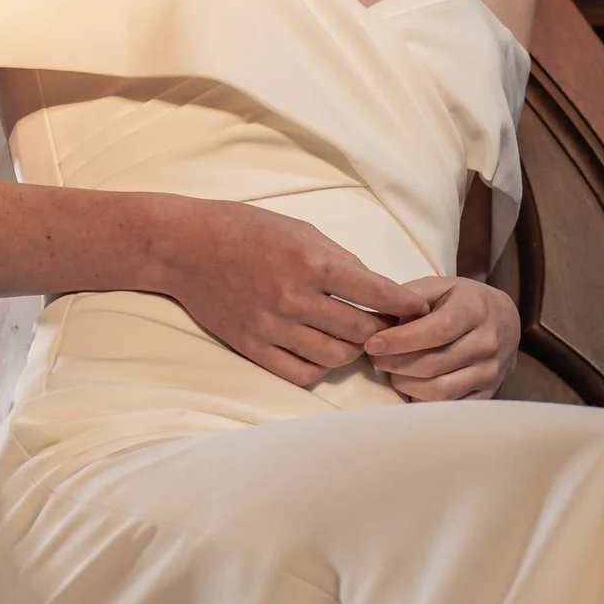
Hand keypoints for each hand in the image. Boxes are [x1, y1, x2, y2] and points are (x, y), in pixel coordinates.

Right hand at [160, 202, 413, 388]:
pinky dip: (319, 368)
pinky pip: (300, 372)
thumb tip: (376, 289)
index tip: (417, 309)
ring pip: (335, 358)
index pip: (377, 293)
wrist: (185, 247)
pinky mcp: (252, 346)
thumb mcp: (301, 230)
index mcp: (312, 262)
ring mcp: (272, 326)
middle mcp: (294, 297)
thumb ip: (340, 260)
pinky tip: (321, 354)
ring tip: (354, 341)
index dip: (405, 305)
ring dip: (353, 352)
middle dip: (383, 332)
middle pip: (361, 332)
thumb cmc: (246, 230)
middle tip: (387, 327)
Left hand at [363, 273, 520, 403]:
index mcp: (474, 309)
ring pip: (439, 390)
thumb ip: (410, 298)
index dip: (401, 340)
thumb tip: (379, 321)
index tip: (373, 344)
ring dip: (406, 385)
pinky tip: (411, 387)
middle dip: (396, 364)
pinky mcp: (488, 393)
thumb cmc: (462, 301)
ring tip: (393, 373)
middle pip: (433, 364)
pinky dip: (424, 400)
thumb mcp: (440, 286)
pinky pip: (449, 406)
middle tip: (377, 359)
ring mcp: (490, 372)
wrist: (505, 321)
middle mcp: (487, 342)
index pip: (436, 330)